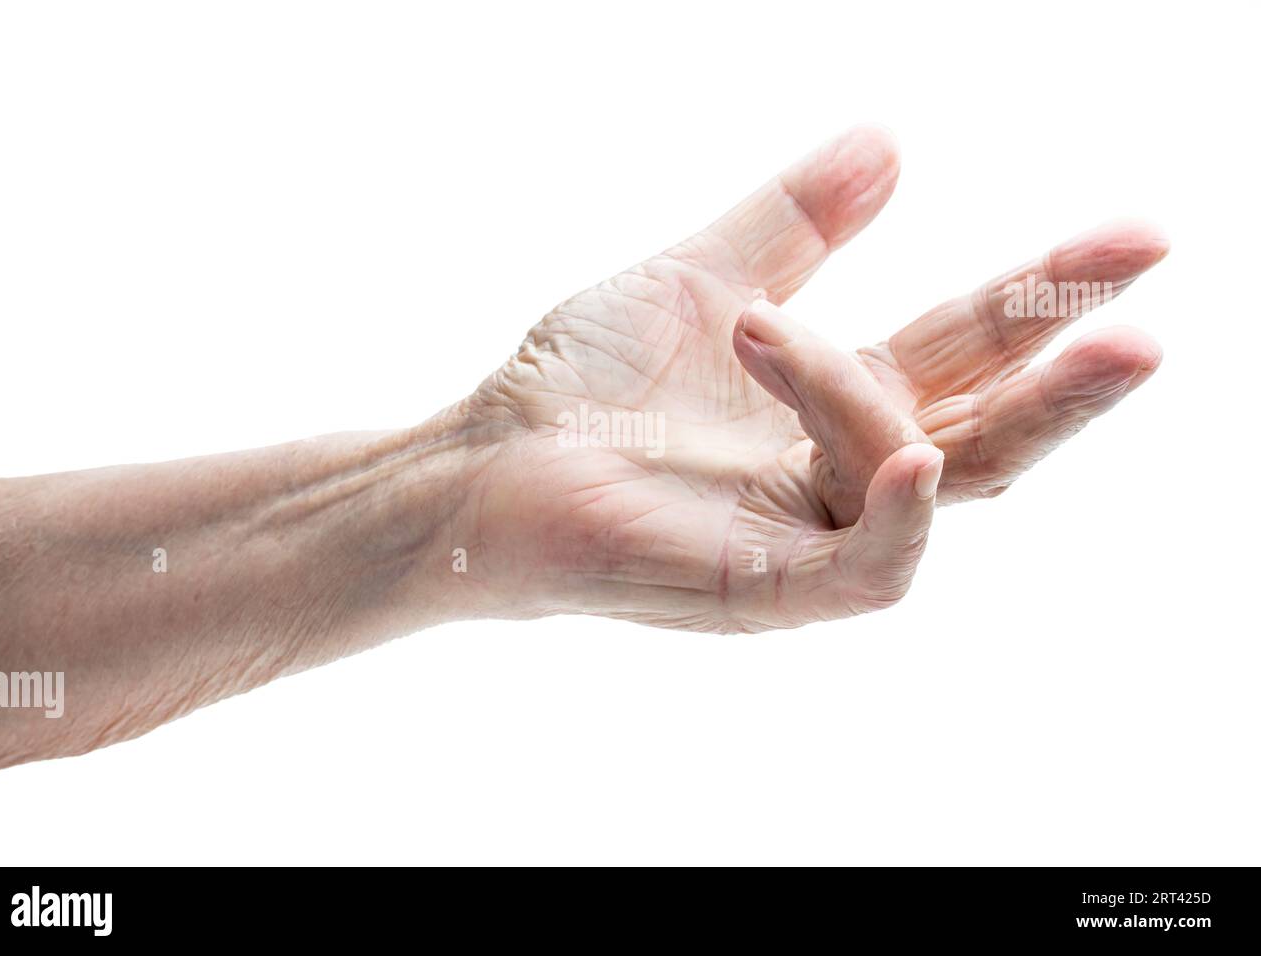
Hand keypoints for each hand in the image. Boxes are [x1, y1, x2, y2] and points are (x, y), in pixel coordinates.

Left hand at [451, 125, 1167, 631]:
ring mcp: (809, 541)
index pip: (970, 348)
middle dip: (1067, 382)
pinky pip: (868, 573)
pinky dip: (902, 519)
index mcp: (837, 402)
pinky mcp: (763, 592)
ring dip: (863, 393)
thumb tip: (890, 139)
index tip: (1139, 238)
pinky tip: (917, 457)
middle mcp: (841, 476)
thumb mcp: (704, 278)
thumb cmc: (583, 380)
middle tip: (1144, 328)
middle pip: (989, 433)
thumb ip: (795, 221)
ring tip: (761, 333)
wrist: (487, 455)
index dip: (1050, 295)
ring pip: (910, 474)